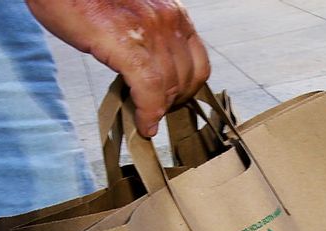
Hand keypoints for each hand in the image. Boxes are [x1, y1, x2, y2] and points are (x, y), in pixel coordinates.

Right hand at [27, 0, 209, 136]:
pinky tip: (142, 125)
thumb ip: (148, 38)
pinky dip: (148, 113)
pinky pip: (150, 90)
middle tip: (155, 114)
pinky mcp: (128, 45)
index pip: (197, 62)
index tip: (171, 103)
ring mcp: (151, 31)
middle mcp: (169, 19)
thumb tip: (148, 68)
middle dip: (173, 102)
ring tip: (144, 120)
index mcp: (173, 11)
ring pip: (170, 87)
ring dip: (158, 111)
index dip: (186, 90)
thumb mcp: (132, 13)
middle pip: (187, 78)